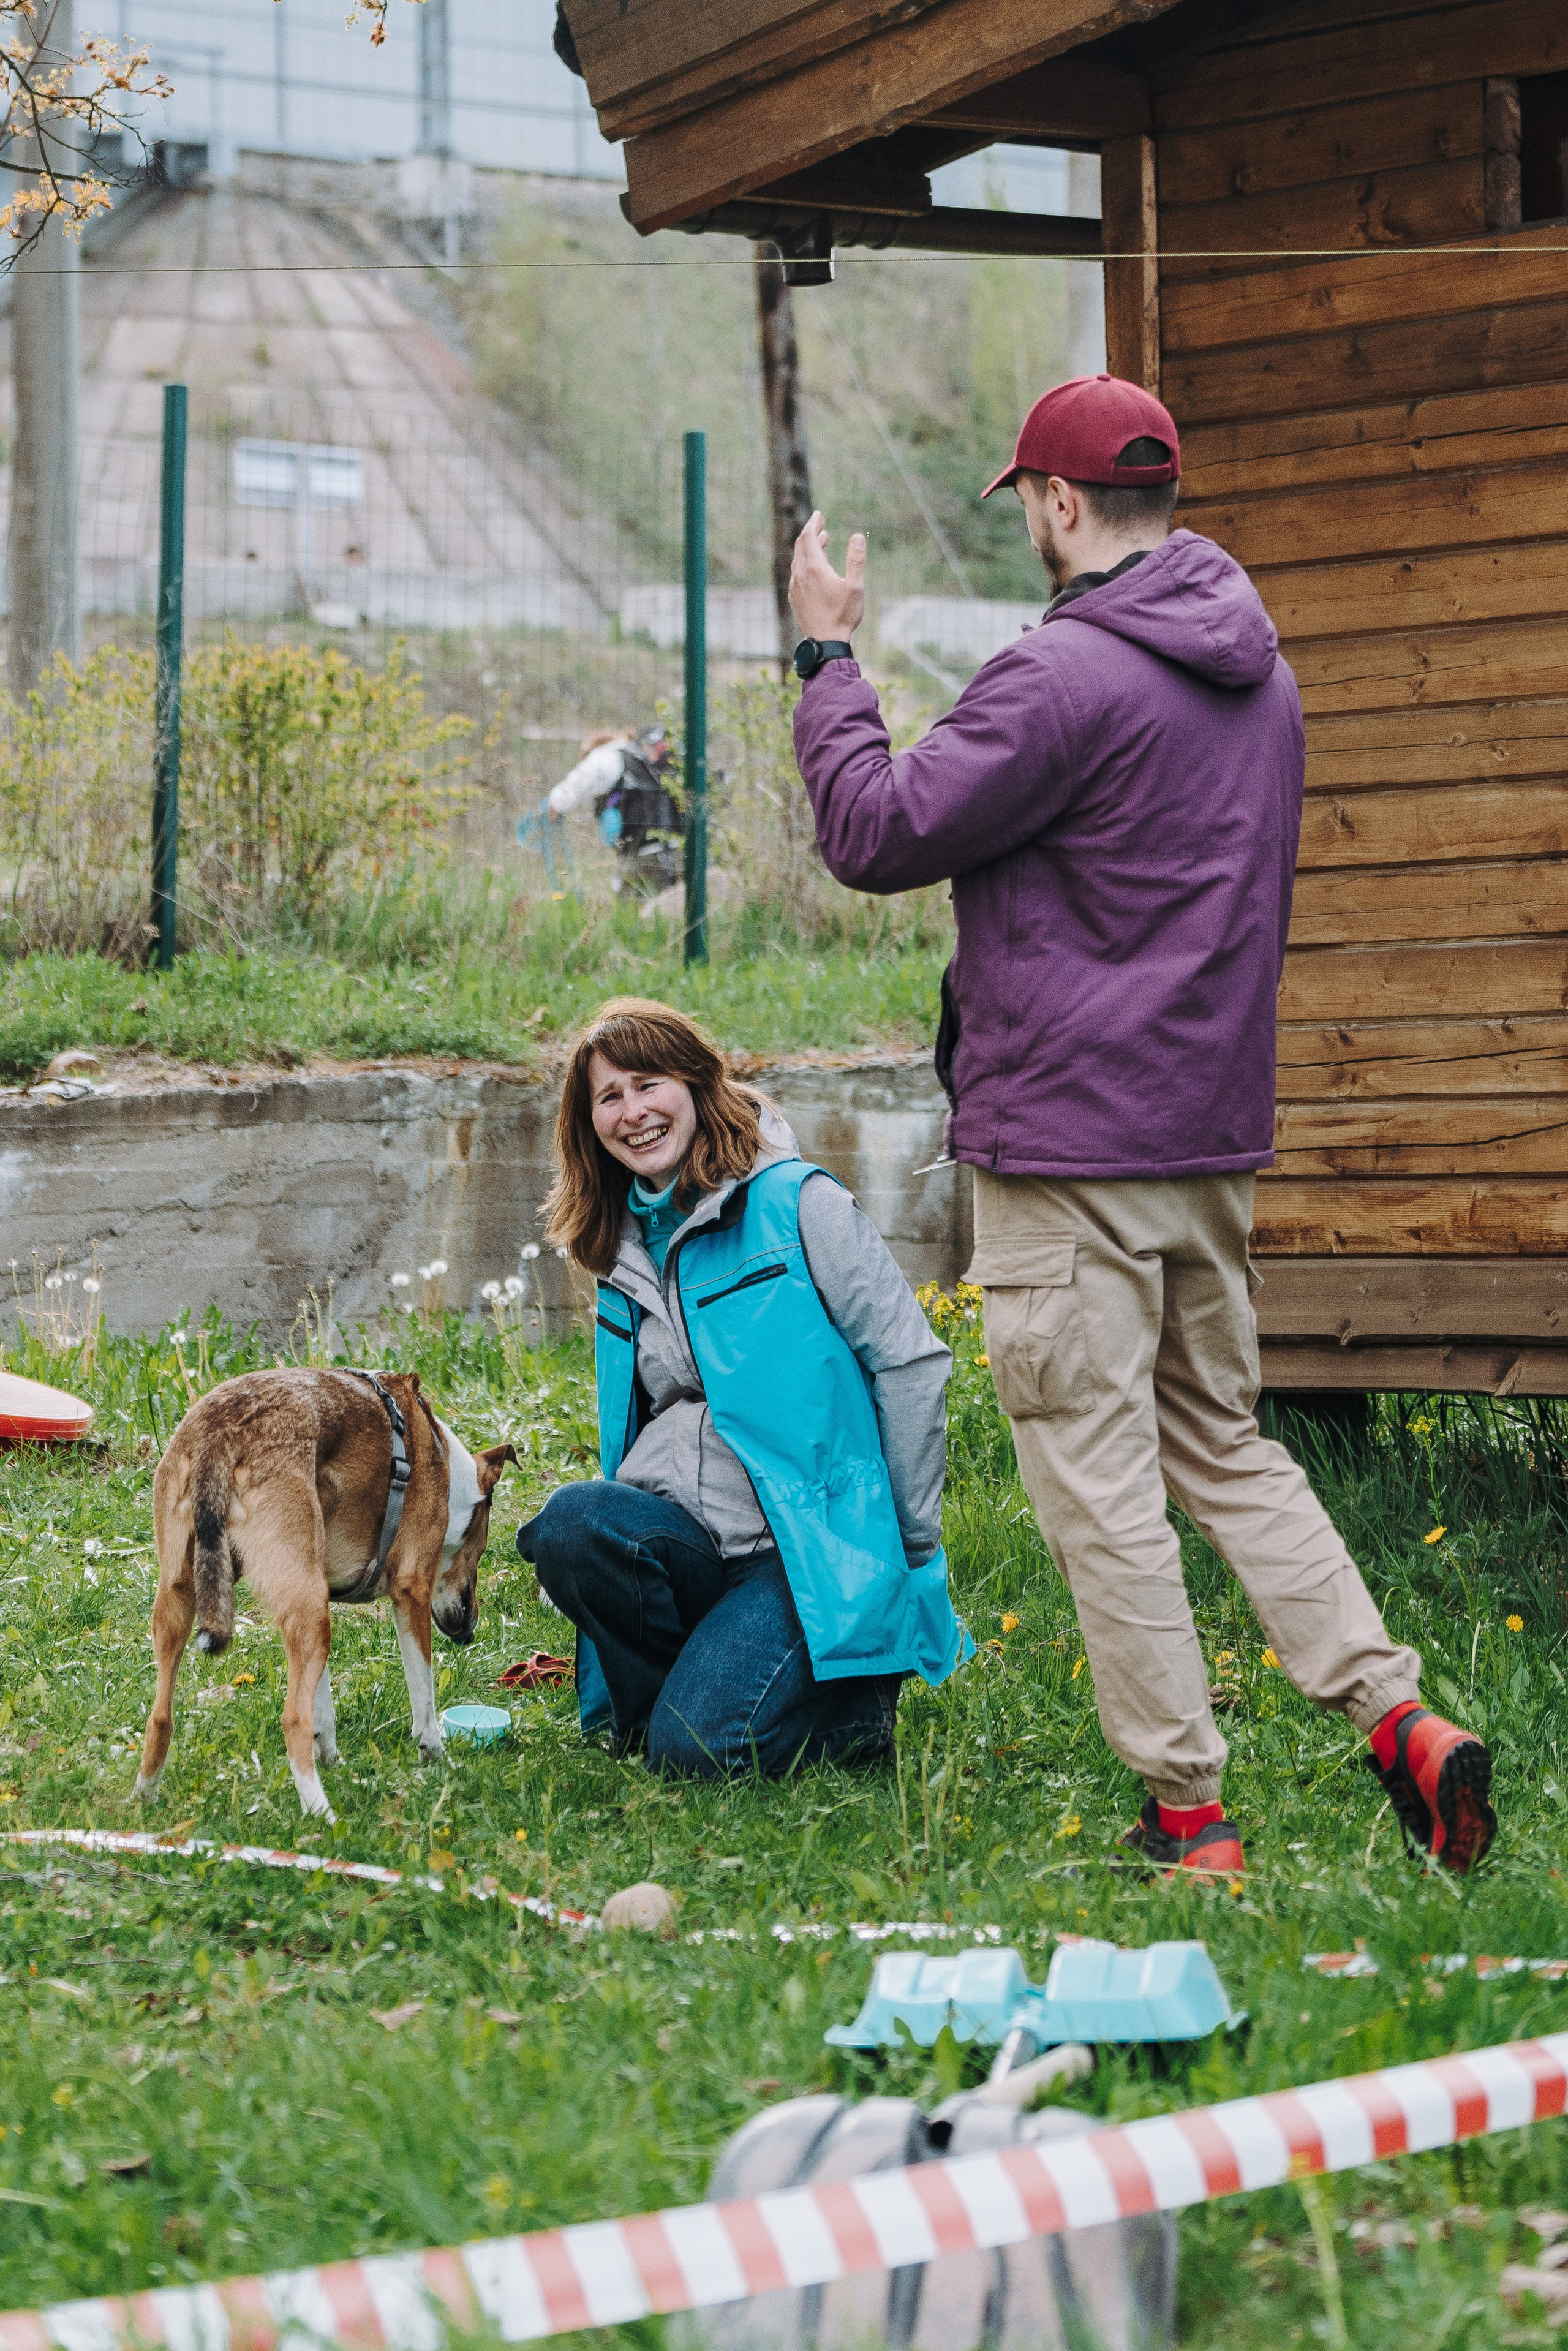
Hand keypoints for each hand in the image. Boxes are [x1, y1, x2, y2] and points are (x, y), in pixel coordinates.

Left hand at [789, 511, 865, 643]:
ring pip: (797, 559)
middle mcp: (800, 575)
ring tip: (822, 541)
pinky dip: (804, 562)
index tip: (819, 514)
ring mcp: (795, 587)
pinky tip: (814, 566)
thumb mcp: (855, 587)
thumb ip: (856, 559)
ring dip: (808, 547)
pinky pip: (796, 573)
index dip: (813, 523)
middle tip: (820, 523)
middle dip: (810, 531)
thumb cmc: (843, 616)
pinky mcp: (794, 597)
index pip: (808, 537)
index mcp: (814, 569)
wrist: (826, 643)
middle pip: (800, 545)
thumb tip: (857, 536)